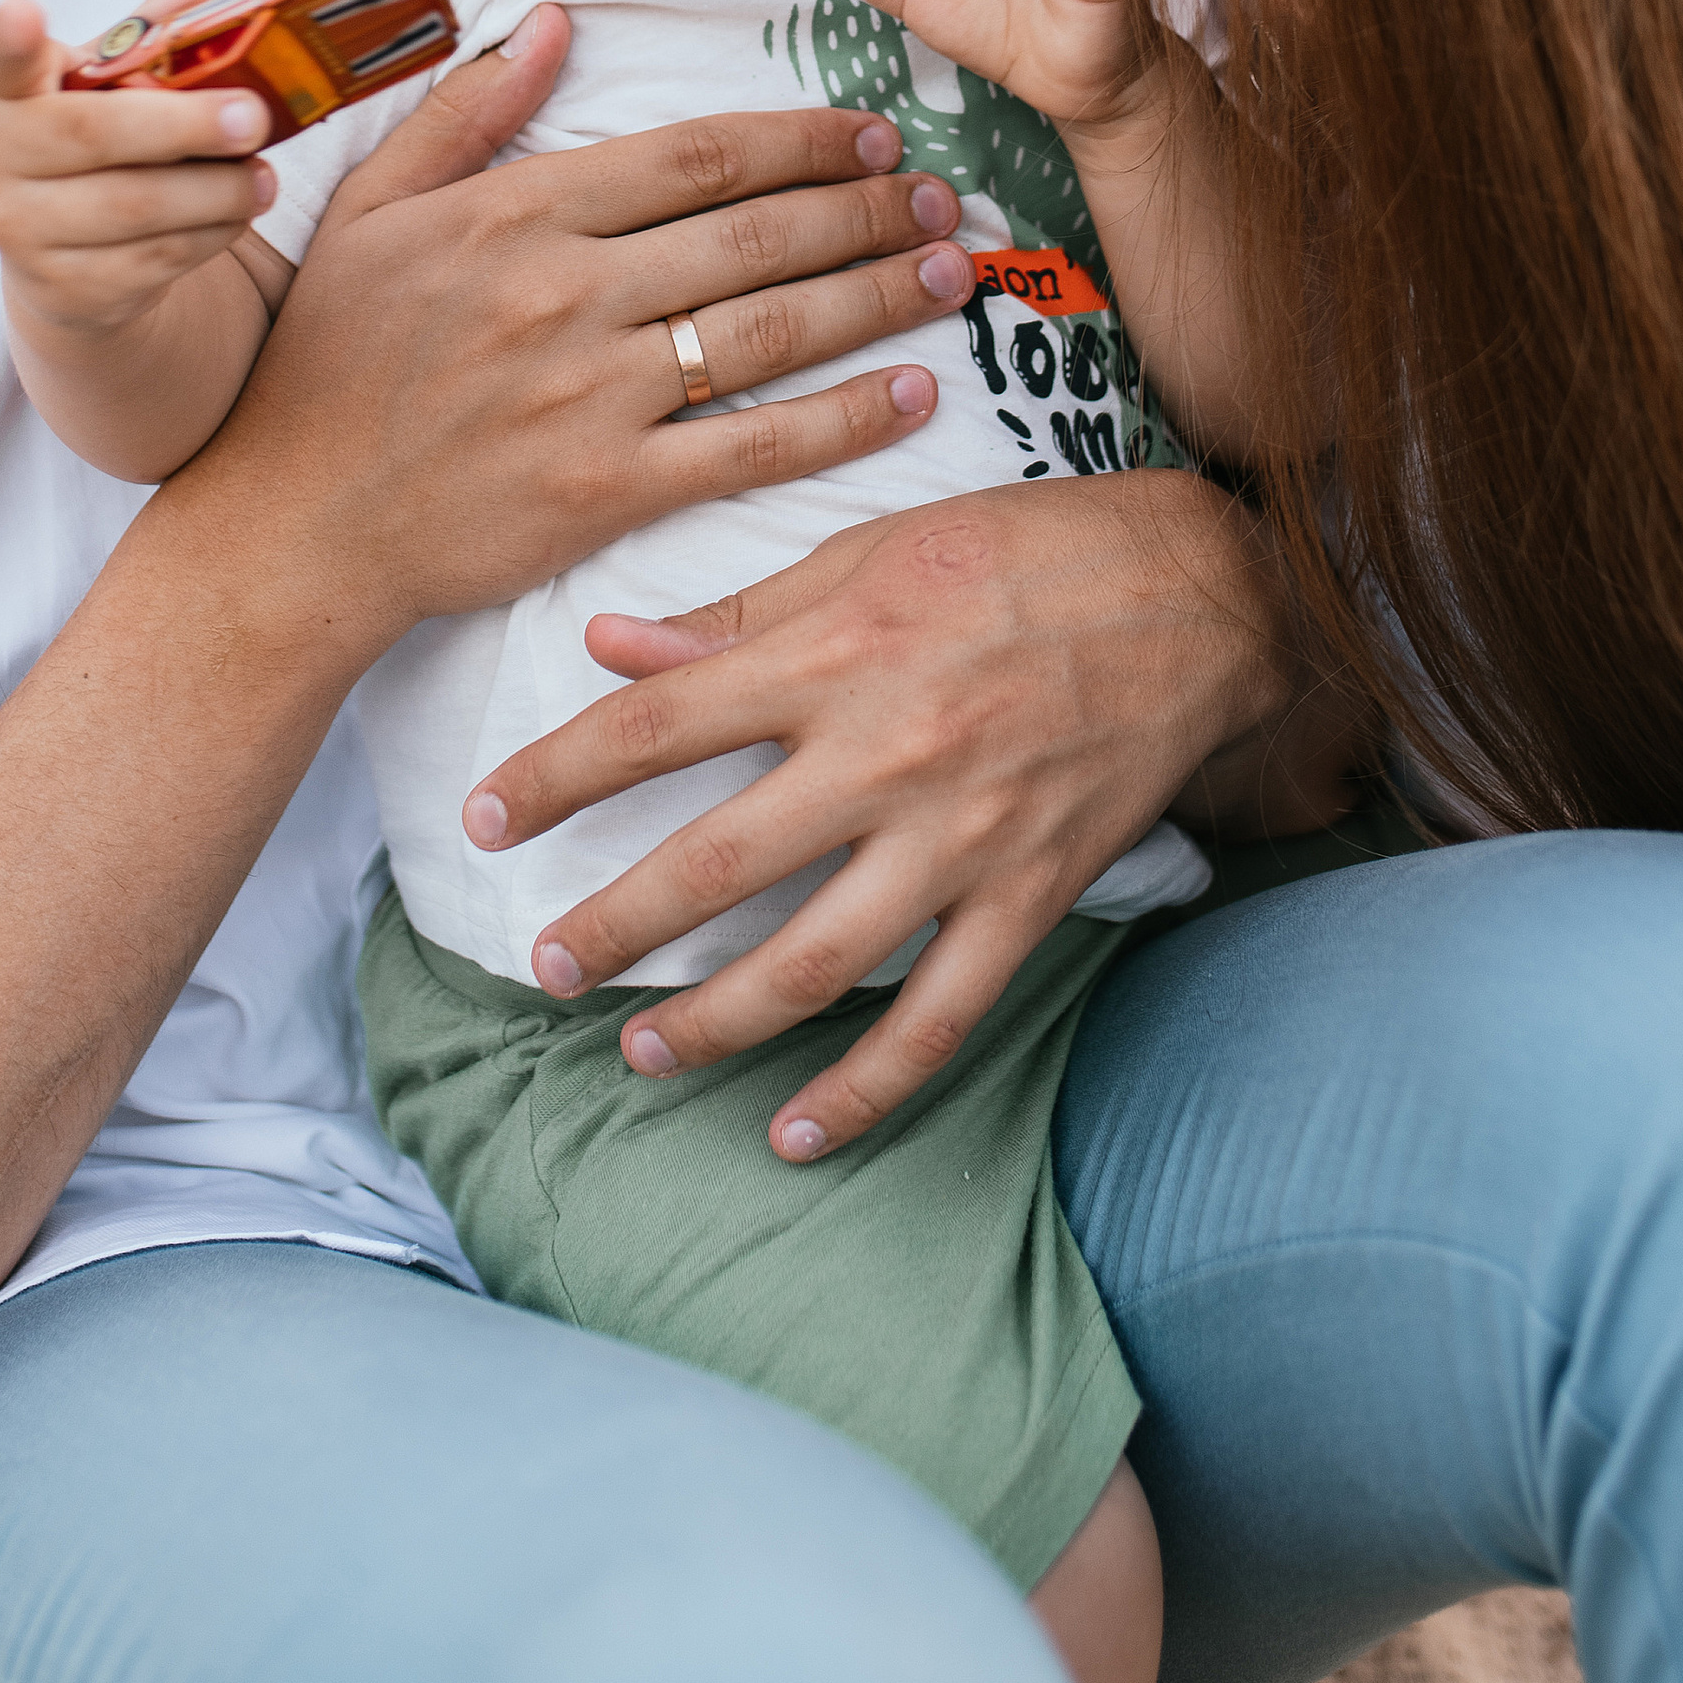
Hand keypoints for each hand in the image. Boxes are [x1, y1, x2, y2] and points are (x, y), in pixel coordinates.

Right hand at [0, 0, 276, 338]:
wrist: (60, 266)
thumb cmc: (94, 150)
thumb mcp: (106, 87)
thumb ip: (153, 36)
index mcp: (5, 94)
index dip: (9, 38)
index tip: (23, 12)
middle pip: (95, 135)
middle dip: (185, 125)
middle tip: (253, 117)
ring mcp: (23, 230)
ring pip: (139, 207)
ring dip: (219, 190)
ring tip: (263, 177)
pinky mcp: (68, 288)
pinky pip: (159, 257)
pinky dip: (214, 232)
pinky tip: (237, 213)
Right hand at [197, 45, 981, 627]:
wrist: (292, 526)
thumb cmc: (328, 363)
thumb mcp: (372, 212)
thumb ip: (466, 113)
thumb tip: (551, 19)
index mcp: (514, 213)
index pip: (696, 156)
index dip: (802, 138)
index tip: (872, 131)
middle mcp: (563, 293)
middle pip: (755, 234)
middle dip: (868, 207)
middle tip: (941, 192)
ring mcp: (589, 396)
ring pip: (770, 329)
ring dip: (878, 295)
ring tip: (952, 269)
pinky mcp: (607, 492)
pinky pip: (752, 449)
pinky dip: (844, 421)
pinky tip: (912, 395)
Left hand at [456, 472, 1371, 1158]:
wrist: (1202, 592)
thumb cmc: (1026, 550)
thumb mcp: (871, 548)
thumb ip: (739, 613)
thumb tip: (610, 647)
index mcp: (836, 655)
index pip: (657, 725)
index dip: (554, 776)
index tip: (479, 820)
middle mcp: (888, 755)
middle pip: (716, 862)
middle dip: (612, 925)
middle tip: (541, 966)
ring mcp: (961, 838)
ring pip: (813, 963)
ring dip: (712, 1023)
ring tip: (639, 1053)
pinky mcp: (1029, 896)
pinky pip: (939, 1019)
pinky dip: (866, 1090)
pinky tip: (795, 1134)